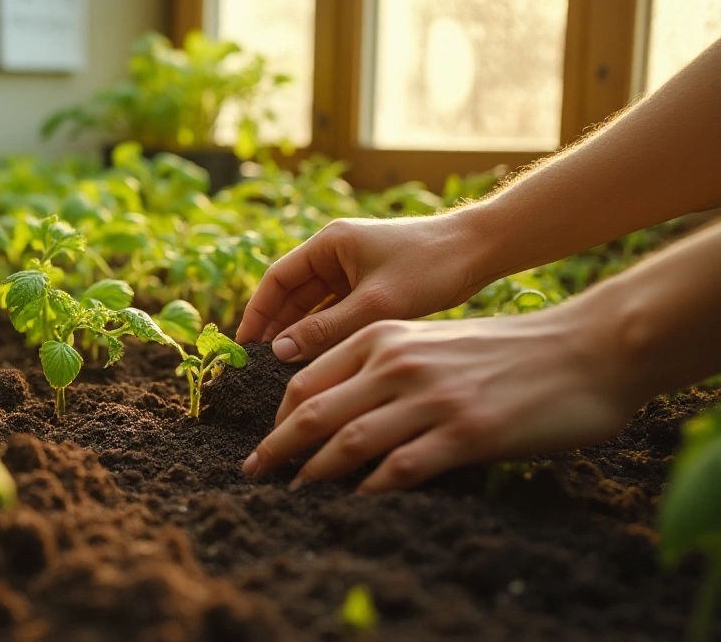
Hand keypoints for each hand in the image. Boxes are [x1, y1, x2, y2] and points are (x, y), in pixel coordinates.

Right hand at [237, 214, 489, 361]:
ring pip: (315, 308)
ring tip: (284, 370)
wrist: (482, 252)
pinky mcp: (371, 287)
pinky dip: (327, 335)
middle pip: (292, 295)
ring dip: (301, 335)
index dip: (256, 312)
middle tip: (259, 366)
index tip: (243, 345)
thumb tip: (279, 351)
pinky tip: (320, 362)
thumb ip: (326, 329)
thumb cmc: (430, 266)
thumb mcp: (375, 302)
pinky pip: (337, 313)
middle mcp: (336, 254)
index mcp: (329, 244)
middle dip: (276, 328)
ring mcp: (354, 271)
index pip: (277, 279)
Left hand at [241, 302, 640, 492]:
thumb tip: (333, 407)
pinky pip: (399, 468)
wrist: (583, 349)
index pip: (306, 380)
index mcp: (383, 336)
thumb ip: (382, 364)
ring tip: (295, 495)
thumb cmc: (505, 350)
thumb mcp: (430, 339)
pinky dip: (369, 489)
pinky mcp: (465, 433)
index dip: (277, 418)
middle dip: (276, 449)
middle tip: (253, 474)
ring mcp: (430, 398)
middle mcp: (398, 362)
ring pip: (347, 441)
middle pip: (312, 412)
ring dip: (313, 474)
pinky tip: (356, 503)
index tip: (266, 444)